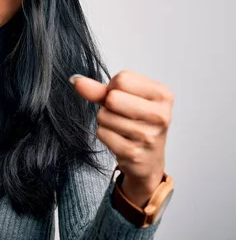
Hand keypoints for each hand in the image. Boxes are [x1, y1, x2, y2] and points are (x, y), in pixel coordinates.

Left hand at [71, 70, 173, 205]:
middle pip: (112, 97)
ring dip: (106, 121)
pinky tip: (120, 140)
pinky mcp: (133, 152)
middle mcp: (160, 115)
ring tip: (122, 128)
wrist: (148, 160)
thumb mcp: (124, 99)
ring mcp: (148, 136)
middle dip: (109, 105)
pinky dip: (105, 135)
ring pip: (104, 116)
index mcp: (163, 95)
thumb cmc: (136, 122)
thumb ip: (100, 89)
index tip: (126, 99)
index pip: (122, 78)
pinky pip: (101, 133)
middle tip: (122, 115)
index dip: (114, 88)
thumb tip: (77, 80)